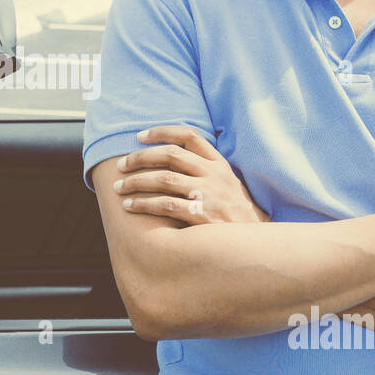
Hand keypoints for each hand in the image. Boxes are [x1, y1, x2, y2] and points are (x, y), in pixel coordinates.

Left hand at [113, 125, 270, 225]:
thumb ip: (203, 171)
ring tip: (119, 188)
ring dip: (136, 182)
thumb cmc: (235, 214)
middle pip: (170, 155)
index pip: (188, 135)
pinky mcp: (203, 216)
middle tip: (121, 165)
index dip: (161, 132)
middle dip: (140, 158)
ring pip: (163, 179)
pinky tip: (130, 207)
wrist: (255, 243)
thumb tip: (167, 161)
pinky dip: (144, 204)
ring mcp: (209, 194)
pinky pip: (166, 206)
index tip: (139, 136)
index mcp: (219, 163)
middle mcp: (214, 175)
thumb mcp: (227, 184)